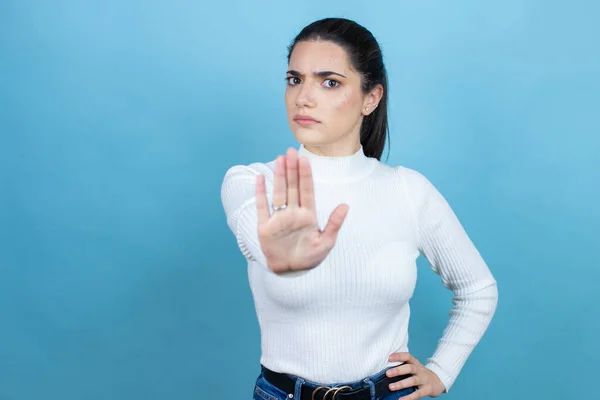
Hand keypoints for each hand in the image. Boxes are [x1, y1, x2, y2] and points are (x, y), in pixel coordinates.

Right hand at [255, 147, 348, 272]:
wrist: (291, 272)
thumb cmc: (309, 258)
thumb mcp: (326, 242)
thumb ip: (334, 224)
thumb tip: (346, 205)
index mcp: (307, 215)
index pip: (307, 190)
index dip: (305, 175)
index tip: (304, 160)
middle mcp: (293, 213)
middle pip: (292, 187)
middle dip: (291, 169)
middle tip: (290, 151)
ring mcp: (278, 218)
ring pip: (278, 192)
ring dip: (278, 176)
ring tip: (279, 159)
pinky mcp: (265, 226)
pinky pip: (262, 207)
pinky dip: (260, 193)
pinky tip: (260, 178)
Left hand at [386, 352, 445, 398]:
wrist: (438, 381)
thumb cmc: (420, 374)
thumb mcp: (414, 367)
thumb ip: (403, 367)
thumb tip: (385, 370)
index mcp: (415, 363)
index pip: (407, 356)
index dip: (399, 356)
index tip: (389, 357)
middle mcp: (419, 370)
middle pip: (410, 368)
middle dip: (398, 370)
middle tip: (387, 373)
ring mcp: (424, 379)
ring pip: (413, 380)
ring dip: (401, 384)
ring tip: (391, 387)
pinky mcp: (427, 389)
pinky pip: (418, 394)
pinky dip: (409, 397)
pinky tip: (401, 399)